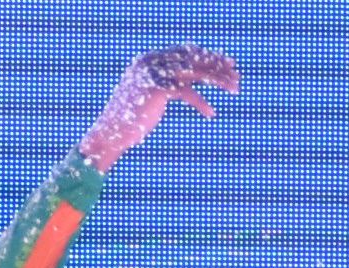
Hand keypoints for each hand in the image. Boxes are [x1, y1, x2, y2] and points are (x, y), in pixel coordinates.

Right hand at [78, 46, 235, 169]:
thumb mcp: (152, 96)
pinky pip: (187, 93)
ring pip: (195, 72)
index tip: (228, 65)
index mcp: (150, 59)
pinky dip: (201, 103)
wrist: (111, 134)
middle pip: (194, 59)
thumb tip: (187, 80)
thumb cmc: (132, 119)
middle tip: (237, 76)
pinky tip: (211, 114)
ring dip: (218, 80)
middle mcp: (151, 61)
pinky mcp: (157, 88)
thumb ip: (168, 84)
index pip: (186, 52)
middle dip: (218, 66)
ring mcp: (154, 73)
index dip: (209, 58)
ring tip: (235, 89)